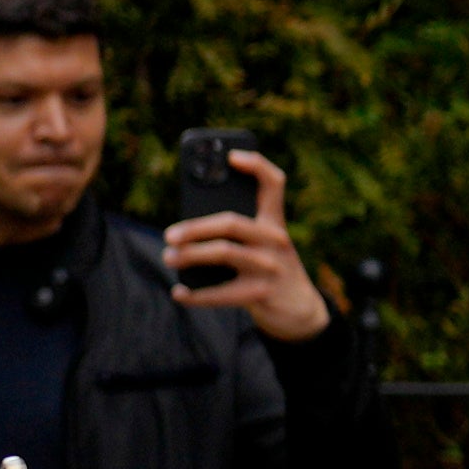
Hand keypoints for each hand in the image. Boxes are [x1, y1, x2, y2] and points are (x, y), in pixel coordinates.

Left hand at [159, 150, 333, 345]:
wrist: (300, 312)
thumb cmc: (270, 271)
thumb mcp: (264, 247)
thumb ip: (238, 234)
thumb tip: (185, 232)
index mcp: (275, 224)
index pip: (273, 184)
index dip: (256, 165)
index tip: (231, 156)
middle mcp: (276, 241)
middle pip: (232, 222)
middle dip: (195, 227)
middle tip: (169, 235)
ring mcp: (271, 268)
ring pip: (223, 253)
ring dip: (189, 255)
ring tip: (169, 257)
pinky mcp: (262, 294)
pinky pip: (221, 293)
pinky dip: (195, 295)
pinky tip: (179, 292)